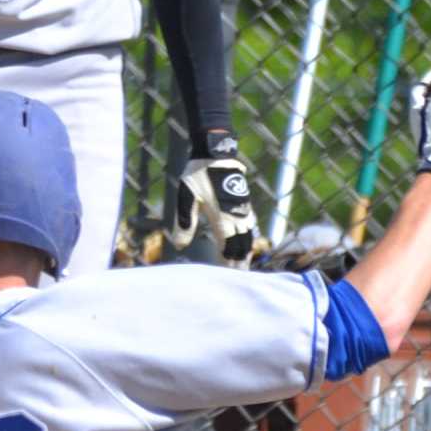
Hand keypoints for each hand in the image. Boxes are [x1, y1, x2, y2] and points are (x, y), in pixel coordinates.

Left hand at [168, 133, 256, 266]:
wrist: (215, 152)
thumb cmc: (197, 174)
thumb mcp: (186, 198)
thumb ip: (184, 222)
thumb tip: (179, 246)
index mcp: (222, 217)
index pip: (228, 247)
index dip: (228, 262)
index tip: (228, 277)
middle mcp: (236, 215)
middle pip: (241, 245)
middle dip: (239, 261)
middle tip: (237, 278)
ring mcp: (243, 208)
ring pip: (249, 235)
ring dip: (246, 251)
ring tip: (243, 264)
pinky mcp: (244, 201)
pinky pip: (250, 225)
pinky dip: (249, 237)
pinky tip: (247, 242)